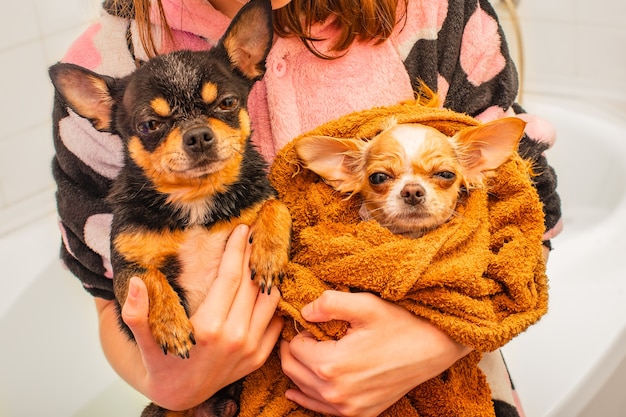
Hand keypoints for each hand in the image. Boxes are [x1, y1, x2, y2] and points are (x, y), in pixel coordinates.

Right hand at [97, 224, 282, 410]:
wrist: (180, 396)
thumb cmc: (162, 362)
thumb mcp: (145, 339)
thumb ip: (136, 313)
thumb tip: (137, 282)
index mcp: (209, 328)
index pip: (230, 277)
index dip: (237, 250)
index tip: (242, 229)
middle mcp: (235, 337)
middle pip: (252, 284)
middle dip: (254, 255)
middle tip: (256, 233)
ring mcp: (251, 348)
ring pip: (270, 300)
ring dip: (268, 276)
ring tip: (261, 255)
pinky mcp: (260, 357)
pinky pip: (275, 321)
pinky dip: (273, 302)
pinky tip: (266, 285)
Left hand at [280, 290, 470, 416]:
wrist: (432, 349)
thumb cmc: (400, 325)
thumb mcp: (365, 305)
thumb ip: (329, 303)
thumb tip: (305, 311)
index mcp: (333, 365)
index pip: (294, 348)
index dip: (298, 331)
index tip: (308, 322)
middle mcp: (336, 393)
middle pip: (293, 370)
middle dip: (293, 350)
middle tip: (304, 334)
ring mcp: (348, 408)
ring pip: (303, 389)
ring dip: (299, 370)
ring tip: (308, 351)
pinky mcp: (358, 414)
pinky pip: (320, 409)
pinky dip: (307, 395)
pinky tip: (298, 388)